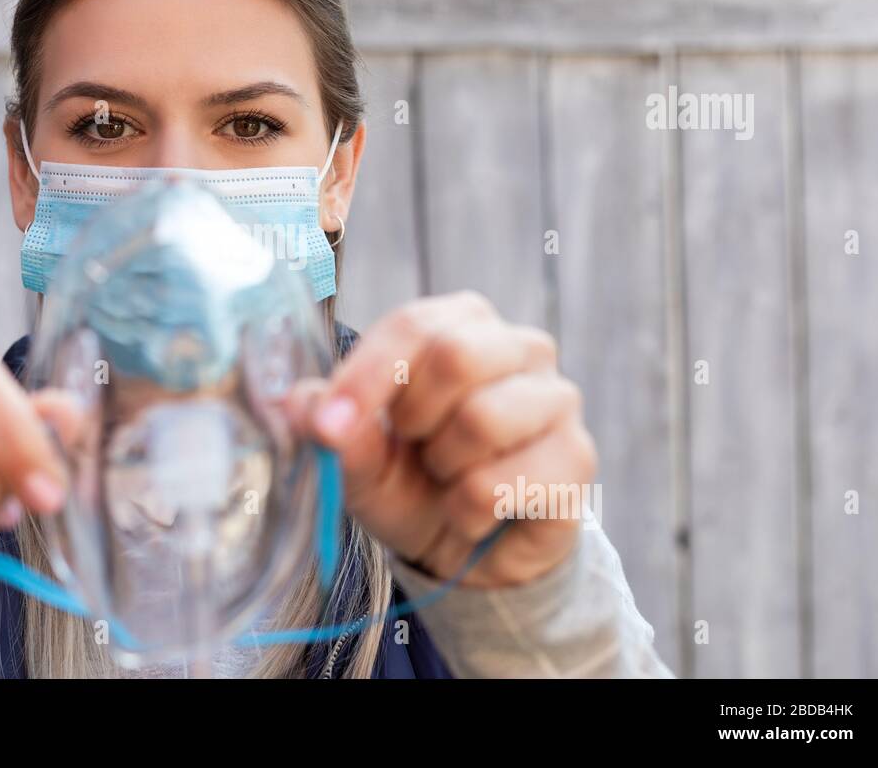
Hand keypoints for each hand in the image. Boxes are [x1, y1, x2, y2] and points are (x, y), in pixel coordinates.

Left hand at [288, 292, 596, 587]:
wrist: (467, 553)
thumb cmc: (412, 483)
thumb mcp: (359, 458)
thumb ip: (331, 427)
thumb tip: (301, 406)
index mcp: (459, 324)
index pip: (412, 325)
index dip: (365, 374)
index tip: (328, 422)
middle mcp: (518, 346)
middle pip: (456, 354)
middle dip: (413, 414)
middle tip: (411, 445)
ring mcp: (557, 398)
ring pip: (482, 419)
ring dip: (443, 467)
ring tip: (447, 478)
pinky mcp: (577, 458)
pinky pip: (499, 484)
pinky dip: (466, 511)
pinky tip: (472, 512)